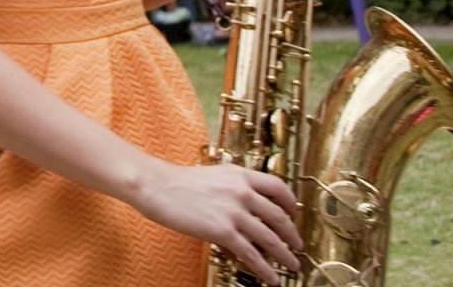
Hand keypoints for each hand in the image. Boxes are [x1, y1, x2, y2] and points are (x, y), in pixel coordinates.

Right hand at [131, 159, 301, 282]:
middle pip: (280, 216)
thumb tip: (247, 203)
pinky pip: (251, 254)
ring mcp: (234, 212)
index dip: (291, 204)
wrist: (155, 185)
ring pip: (271, 238)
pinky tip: (271, 277)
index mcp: (240, 175)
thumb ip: (232, 185)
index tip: (294, 214)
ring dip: (285, 255)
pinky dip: (265, 269)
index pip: (278, 187)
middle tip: (297, 245)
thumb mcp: (212, 174)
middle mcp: (241, 192)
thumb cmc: (176, 181)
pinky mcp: (223, 231)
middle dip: (293, 235)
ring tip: (291, 264)